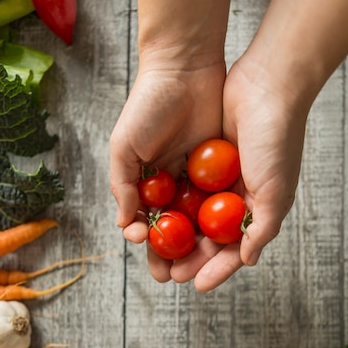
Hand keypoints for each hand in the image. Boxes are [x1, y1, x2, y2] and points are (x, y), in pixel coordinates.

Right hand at [110, 59, 226, 281]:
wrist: (184, 68)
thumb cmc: (147, 106)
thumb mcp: (124, 147)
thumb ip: (123, 186)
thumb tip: (125, 226)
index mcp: (145, 182)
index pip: (147, 225)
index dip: (151, 249)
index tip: (157, 270)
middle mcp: (171, 184)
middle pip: (175, 229)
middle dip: (176, 255)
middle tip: (180, 279)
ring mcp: (197, 177)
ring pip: (199, 220)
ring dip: (199, 246)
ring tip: (202, 269)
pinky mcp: (221, 168)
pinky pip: (220, 200)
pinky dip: (220, 221)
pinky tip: (224, 241)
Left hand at [170, 53, 307, 290]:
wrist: (265, 84)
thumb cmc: (277, 139)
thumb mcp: (275, 190)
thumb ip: (262, 228)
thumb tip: (247, 261)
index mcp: (255, 208)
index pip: (232, 248)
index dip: (214, 268)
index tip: (195, 284)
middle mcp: (234, 197)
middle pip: (206, 237)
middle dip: (187, 257)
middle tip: (166, 274)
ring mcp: (216, 179)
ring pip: (189, 215)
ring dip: (173, 235)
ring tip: (153, 252)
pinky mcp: (199, 160)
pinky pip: (179, 187)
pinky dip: (167, 203)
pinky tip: (150, 217)